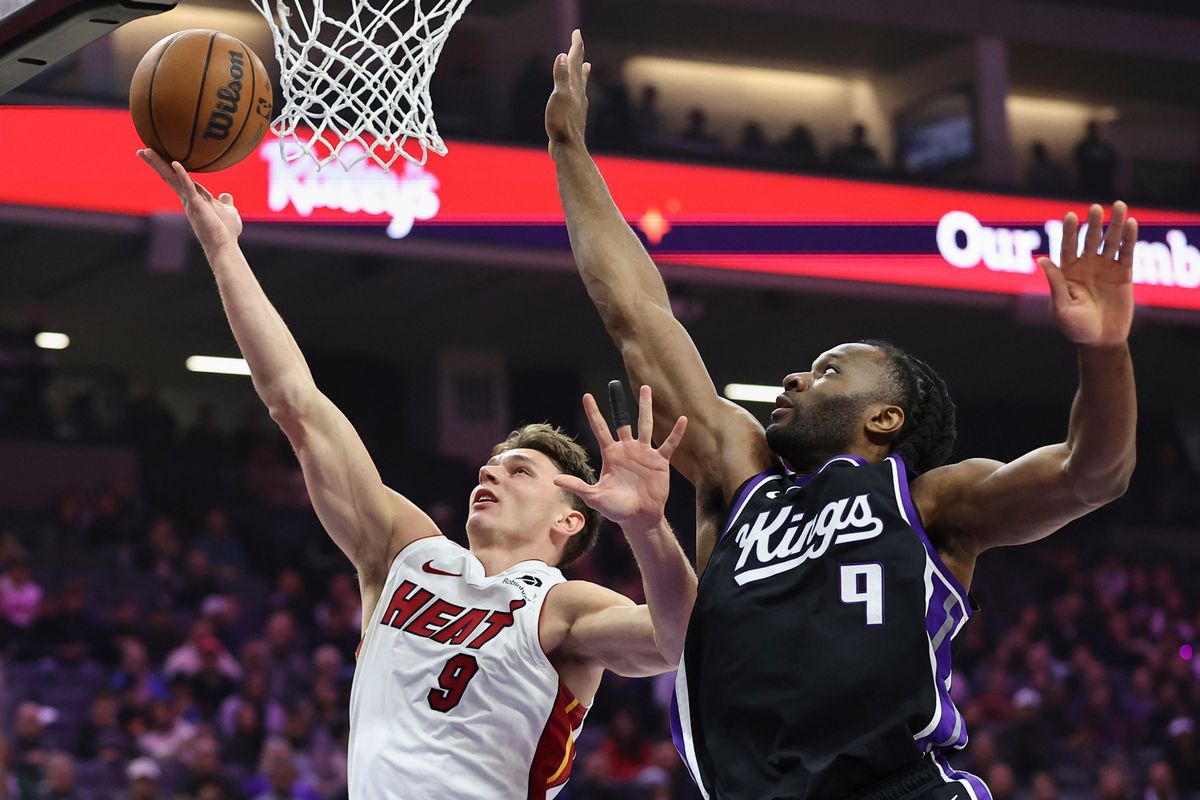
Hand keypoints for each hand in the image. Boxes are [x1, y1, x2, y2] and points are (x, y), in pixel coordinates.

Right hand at [137, 148, 242, 251]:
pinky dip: (183, 175)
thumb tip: (226, 195)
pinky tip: (175, 163)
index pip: (178, 178)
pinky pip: (189, 187)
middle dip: (156, 163)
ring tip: (146, 151)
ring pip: (172, 178)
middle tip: (142, 150)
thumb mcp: (228, 211)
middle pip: (169, 176)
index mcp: (194, 197)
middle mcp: (188, 198)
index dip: (168, 167)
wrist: (225, 246)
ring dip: (160, 164)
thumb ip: (225, 202)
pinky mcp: (197, 206)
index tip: (158, 156)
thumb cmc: (226, 231)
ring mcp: (190, 202)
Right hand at [545, 29, 589, 157]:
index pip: (576, 62)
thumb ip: (561, 77)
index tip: (577, 32)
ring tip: (587, 66)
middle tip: (578, 43)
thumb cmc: (562, 124)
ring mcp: (578, 106)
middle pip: (580, 71)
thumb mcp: (558, 97)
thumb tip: (562, 57)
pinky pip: (577, 98)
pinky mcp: (574, 117)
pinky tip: (578, 97)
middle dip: (579, 56)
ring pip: (581, 85)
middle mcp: (578, 94)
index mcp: (574, 87)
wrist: (568, 148)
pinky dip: (577, 90)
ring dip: (583, 73)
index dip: (576, 46)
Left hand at [555, 384, 686, 531]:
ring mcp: (644, 453)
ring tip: (646, 388)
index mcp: (610, 454)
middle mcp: (627, 449)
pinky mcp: (659, 461)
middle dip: (619, 403)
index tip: (586, 396)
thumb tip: (554, 479)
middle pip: (623, 420)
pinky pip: (669, 443)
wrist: (639, 518)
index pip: (600, 428)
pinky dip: (676, 432)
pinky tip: (683, 419)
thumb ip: (577, 486)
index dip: (593, 412)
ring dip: (646, 407)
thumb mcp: (595, 496)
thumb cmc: (616, 508)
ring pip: (645, 424)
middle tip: (615, 384)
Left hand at [1037, 202, 1136, 346]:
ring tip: (1119, 206)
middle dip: (1093, 224)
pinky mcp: (1124, 274)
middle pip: (1090, 240)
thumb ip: (1055, 284)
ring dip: (1115, 225)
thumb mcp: (1061, 308)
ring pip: (1110, 242)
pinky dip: (1129, 239)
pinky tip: (1131, 223)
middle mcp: (1086, 266)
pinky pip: (1126, 253)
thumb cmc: (1074, 327)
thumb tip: (1042, 260)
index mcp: (1067, 272)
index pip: (1067, 246)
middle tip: (1096, 208)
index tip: (1070, 216)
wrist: (1100, 340)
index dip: (1069, 232)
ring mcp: (1106, 268)